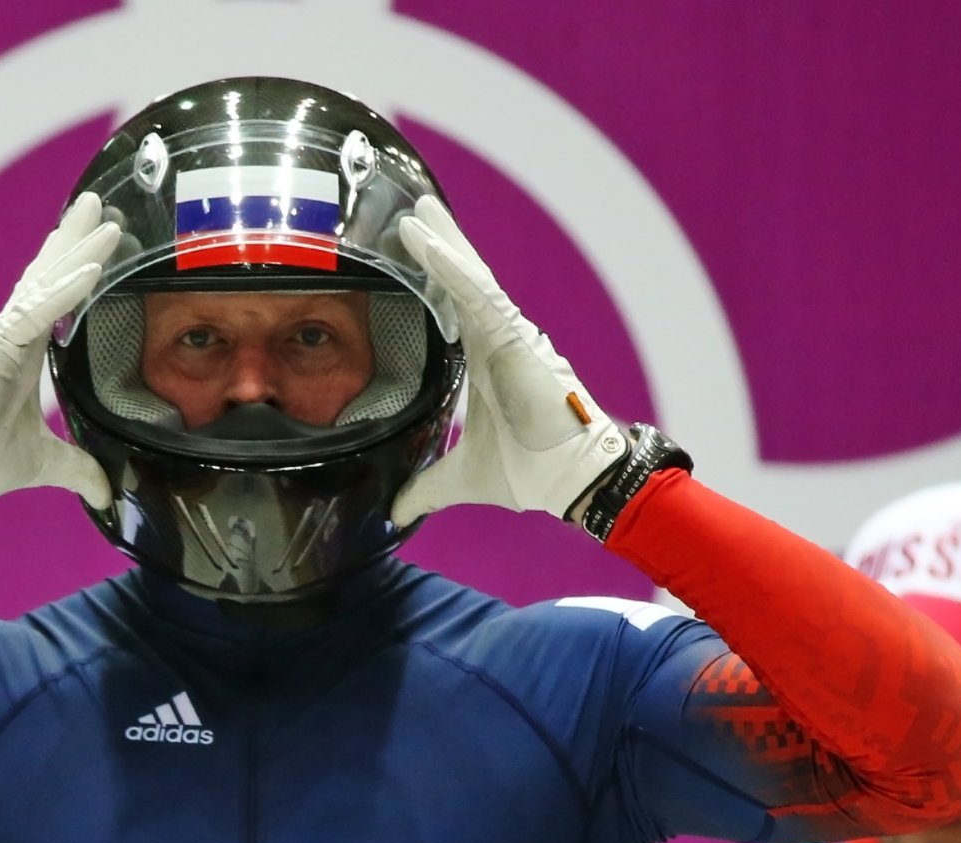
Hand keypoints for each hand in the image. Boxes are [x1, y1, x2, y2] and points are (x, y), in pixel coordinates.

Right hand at [0, 192, 120, 514]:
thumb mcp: (40, 463)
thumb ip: (76, 468)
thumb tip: (108, 491)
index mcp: (19, 354)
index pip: (52, 300)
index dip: (75, 268)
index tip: (100, 239)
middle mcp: (9, 338)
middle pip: (47, 277)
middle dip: (75, 239)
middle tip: (103, 205)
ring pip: (44, 284)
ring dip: (77, 251)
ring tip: (106, 220)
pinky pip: (35, 315)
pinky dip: (65, 292)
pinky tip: (92, 269)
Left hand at [390, 196, 629, 526]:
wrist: (567, 481)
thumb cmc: (527, 472)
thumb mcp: (457, 479)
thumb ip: (423, 488)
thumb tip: (393, 514)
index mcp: (484, 360)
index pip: (453, 308)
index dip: (435, 278)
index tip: (411, 251)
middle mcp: (497, 339)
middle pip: (462, 280)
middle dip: (440, 244)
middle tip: (413, 211)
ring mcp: (508, 334)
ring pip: (469, 278)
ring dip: (442, 244)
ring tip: (415, 214)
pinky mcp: (515, 338)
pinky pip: (479, 295)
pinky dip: (453, 269)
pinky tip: (431, 244)